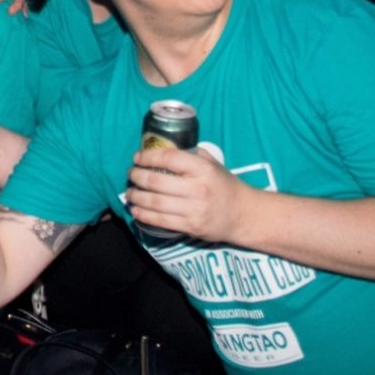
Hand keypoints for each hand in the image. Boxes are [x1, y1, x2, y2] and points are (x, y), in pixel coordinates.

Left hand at [126, 145, 249, 243]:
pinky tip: (135, 210)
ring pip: (155, 202)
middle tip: (131, 174)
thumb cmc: (225, 186)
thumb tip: (165, 148)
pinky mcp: (190, 226)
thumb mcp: (213, 164)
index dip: (148, 157)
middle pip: (156, 180)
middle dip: (137, 176)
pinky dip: (144, 215)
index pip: (168, 158)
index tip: (137, 158)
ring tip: (130, 193)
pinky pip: (161, 220)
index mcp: (202, 169)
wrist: (244, 215)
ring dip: (136, 196)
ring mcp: (194, 209)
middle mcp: (197, 188)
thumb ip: (192, 155)